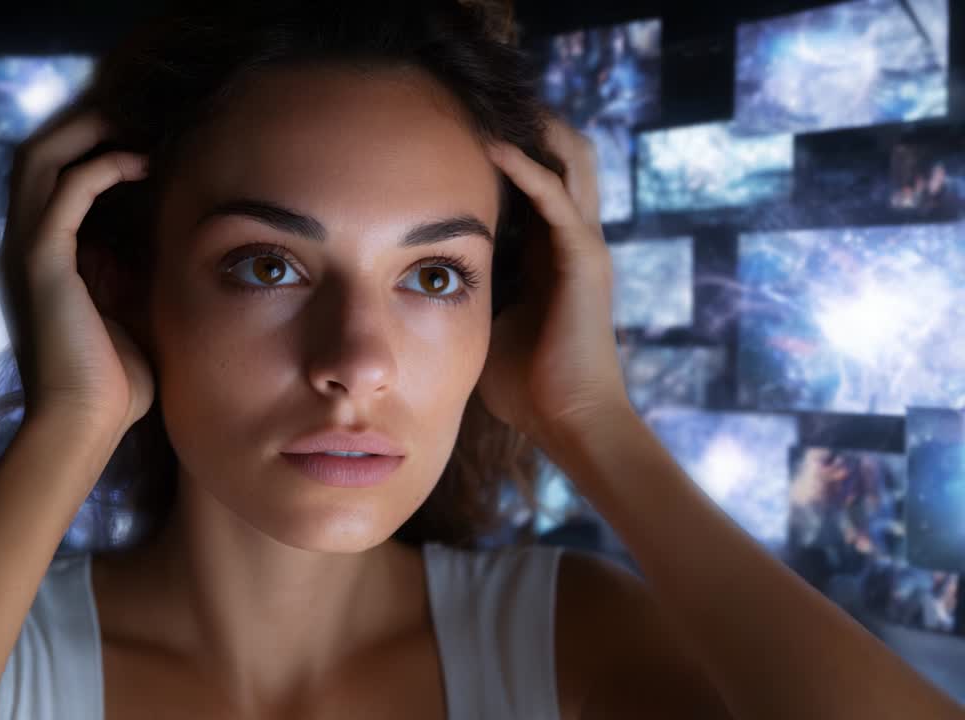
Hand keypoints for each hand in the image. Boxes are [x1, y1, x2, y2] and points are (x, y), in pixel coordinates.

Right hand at [0, 106, 155, 438]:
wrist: (83, 428)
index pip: (48, 179)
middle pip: (36, 155)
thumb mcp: (128, 313)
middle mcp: (22, 247)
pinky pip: (67, 192)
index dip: (84, 147)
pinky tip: (140, 163)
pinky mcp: (41, 263)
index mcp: (39, 260)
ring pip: (41, 160)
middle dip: (81, 124)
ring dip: (87, 132)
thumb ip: (130, 274)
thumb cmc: (113, 385)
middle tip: (131, 111)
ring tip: (133, 122)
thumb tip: (157, 241)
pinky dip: (101, 167)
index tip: (135, 132)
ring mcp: (25, 252)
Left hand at [476, 116, 632, 457]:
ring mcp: (583, 246)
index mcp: (553, 255)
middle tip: (479, 104)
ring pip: (572, 160)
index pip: (539, 182)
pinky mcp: (583, 258)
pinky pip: (556, 195)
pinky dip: (525, 166)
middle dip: (532, 125)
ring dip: (535, 130)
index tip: (463, 129)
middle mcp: (574, 241)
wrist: (567, 420)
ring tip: (488, 108)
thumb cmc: (527, 385)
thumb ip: (467, 294)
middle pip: (566, 157)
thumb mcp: (486, 324)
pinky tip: (491, 147)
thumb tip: (417, 284)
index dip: (511, 151)